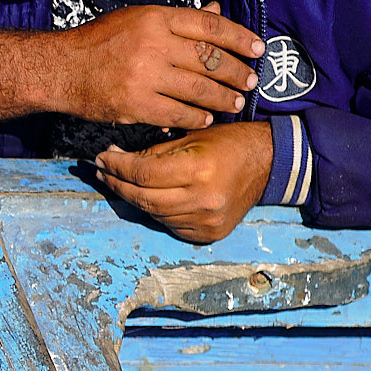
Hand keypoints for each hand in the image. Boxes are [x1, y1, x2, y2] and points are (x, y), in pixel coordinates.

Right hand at [41, 3, 262, 130]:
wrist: (58, 69)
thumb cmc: (98, 42)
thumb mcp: (137, 19)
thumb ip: (178, 21)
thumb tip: (216, 11)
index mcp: (155, 17)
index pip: (210, 25)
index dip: (239, 37)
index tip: (258, 48)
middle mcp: (152, 44)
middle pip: (209, 60)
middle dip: (236, 73)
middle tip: (249, 81)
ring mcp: (143, 75)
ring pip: (198, 89)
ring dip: (222, 99)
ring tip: (235, 103)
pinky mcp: (134, 104)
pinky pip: (177, 113)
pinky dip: (195, 117)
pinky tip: (205, 119)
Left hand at [93, 119, 274, 243]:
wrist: (268, 163)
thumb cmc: (228, 142)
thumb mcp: (191, 137)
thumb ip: (154, 152)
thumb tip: (115, 159)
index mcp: (199, 170)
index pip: (143, 173)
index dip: (117, 166)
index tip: (102, 158)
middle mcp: (203, 199)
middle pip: (144, 198)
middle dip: (117, 184)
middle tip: (102, 172)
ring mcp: (207, 220)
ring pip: (154, 214)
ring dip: (133, 198)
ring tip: (119, 183)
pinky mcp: (209, 233)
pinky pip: (170, 224)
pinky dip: (155, 211)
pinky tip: (147, 197)